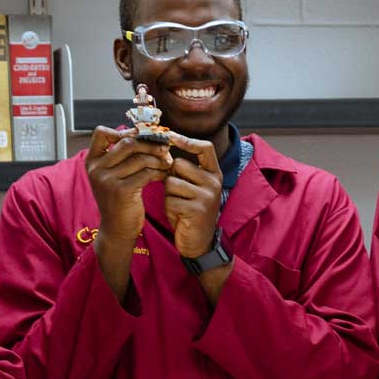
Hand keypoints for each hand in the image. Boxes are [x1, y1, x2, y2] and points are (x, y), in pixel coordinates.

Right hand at [84, 126, 171, 298]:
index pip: (101, 132)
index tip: (142, 137)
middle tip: (165, 148)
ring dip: (158, 159)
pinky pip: (146, 173)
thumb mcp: (113, 176)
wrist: (117, 230)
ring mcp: (107, 180)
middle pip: (127, 142)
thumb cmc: (119, 201)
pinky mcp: (121, 191)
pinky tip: (164, 175)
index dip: (123, 130)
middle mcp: (96, 168)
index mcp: (92, 161)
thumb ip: (120, 157)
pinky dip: (159, 172)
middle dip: (150, 144)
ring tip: (167, 163)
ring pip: (140, 158)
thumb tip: (143, 133)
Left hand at [164, 134, 225, 259]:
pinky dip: (169, 208)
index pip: (205, 148)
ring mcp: (207, 196)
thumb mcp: (192, 187)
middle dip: (170, 177)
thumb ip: (185, 171)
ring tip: (178, 205)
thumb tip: (164, 149)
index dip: (187, 140)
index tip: (171, 136)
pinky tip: (178, 215)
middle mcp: (214, 182)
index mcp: (214, 173)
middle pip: (179, 165)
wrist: (199, 242)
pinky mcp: (197, 210)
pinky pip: (170, 199)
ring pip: (171, 182)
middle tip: (177, 193)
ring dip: (168, 195)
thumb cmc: (190, 211)